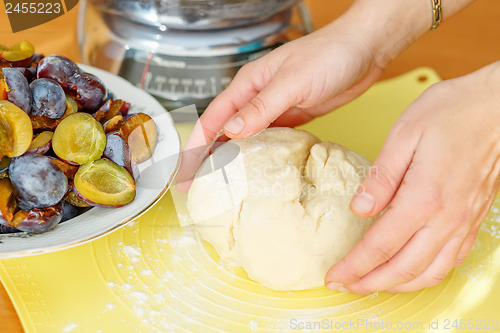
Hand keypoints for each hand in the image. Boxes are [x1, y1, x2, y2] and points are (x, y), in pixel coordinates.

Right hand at [176, 9, 385, 190]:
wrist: (363, 50)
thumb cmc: (328, 55)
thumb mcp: (292, 81)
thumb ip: (261, 106)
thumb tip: (230, 131)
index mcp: (247, 85)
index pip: (211, 121)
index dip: (195, 150)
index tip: (185, 176)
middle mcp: (255, 98)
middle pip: (221, 133)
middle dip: (206, 160)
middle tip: (197, 189)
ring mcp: (273, 109)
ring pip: (243, 140)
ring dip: (230, 161)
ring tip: (221, 188)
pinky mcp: (292, 118)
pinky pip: (268, 141)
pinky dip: (259, 158)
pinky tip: (257, 173)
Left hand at [325, 61, 499, 293]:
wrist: (496, 104)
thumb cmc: (452, 111)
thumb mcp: (405, 134)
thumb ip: (381, 177)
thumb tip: (359, 209)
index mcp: (424, 197)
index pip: (380, 246)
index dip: (353, 267)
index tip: (333, 276)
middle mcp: (446, 218)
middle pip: (403, 269)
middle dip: (369, 284)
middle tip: (345, 286)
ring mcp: (463, 222)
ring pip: (429, 273)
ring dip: (397, 285)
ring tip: (371, 284)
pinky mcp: (473, 219)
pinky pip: (451, 261)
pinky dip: (426, 275)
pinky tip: (410, 270)